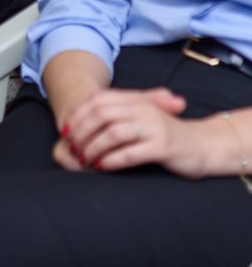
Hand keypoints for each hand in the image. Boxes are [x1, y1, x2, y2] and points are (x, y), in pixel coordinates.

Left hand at [54, 87, 217, 176]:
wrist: (201, 145)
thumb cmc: (164, 134)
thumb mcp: (141, 117)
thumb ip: (117, 115)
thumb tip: (81, 123)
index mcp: (136, 99)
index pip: (99, 101)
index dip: (79, 115)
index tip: (67, 132)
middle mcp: (144, 109)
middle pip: (102, 115)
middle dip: (83, 132)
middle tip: (73, 148)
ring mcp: (154, 127)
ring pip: (114, 133)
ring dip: (94, 147)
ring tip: (85, 160)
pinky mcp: (162, 146)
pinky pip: (131, 153)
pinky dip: (112, 160)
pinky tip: (102, 167)